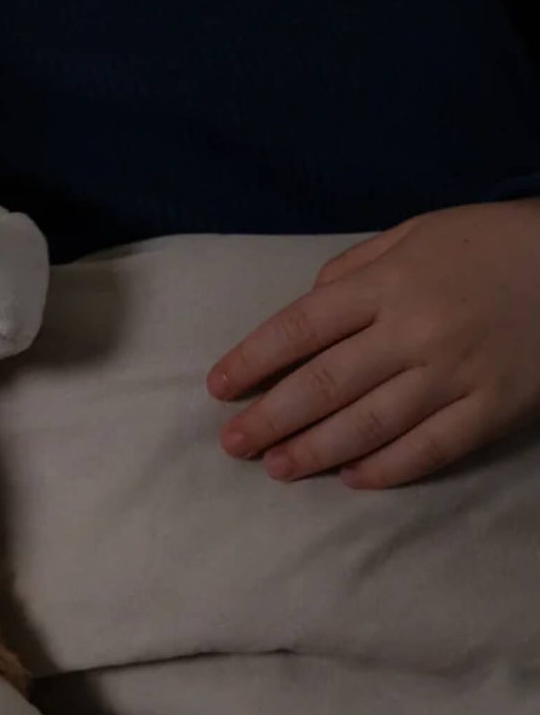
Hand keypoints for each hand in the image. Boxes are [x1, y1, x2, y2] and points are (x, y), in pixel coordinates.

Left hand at [207, 200, 539, 488]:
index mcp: (385, 285)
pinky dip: (390, 467)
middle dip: (271, 418)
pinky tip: (353, 479)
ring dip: (316, 450)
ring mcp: (455, 374)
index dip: (253, 361)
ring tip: (277, 468)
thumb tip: (305, 309)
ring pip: (371, 423)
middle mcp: (412, 331)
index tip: (218, 388)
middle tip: (232, 445)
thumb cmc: (483, 243)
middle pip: (324, 383)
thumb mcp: (411, 235)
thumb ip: (351, 271)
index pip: (299, 328)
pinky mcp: (495, 408)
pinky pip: (433, 447)